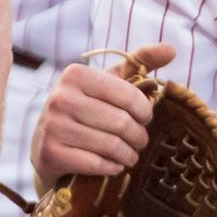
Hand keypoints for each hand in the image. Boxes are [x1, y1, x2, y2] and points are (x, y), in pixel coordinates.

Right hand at [31, 43, 175, 180]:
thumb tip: (171, 49)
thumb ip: (139, 62)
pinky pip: (95, 164)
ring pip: (111, 145)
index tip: (146, 118)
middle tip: (141, 141)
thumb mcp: (108, 81)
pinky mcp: (50, 153)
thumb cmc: (86, 107)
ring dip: (128, 155)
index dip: (145, 111)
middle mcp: (61, 98)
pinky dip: (112, 167)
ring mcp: (53, 126)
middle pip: (121, 123)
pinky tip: (115, 165)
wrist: (45, 143)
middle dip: (139, 136)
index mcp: (76, 75)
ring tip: (131, 154)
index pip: (129, 94)